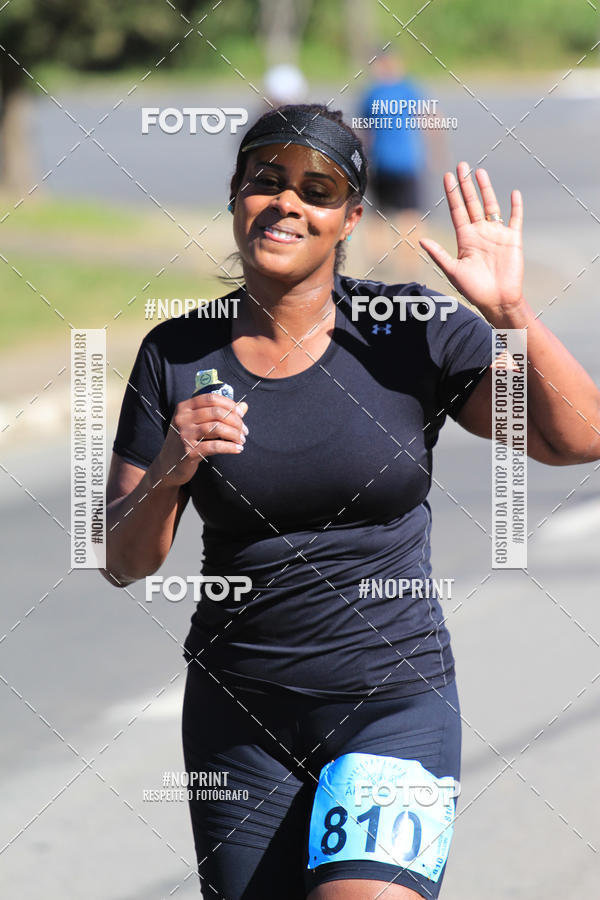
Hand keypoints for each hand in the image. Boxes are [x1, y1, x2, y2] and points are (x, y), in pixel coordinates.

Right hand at [156, 394, 248, 486]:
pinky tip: (238, 449)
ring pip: (217, 428)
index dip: (229, 404)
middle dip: (236, 421)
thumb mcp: (199, 424)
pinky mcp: (188, 452)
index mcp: (184, 408)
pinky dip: (230, 447)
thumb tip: (244, 406)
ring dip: (234, 434)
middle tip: (244, 431)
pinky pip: (215, 446)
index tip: (241, 414)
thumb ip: (220, 414)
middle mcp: (182, 419)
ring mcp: (184, 435)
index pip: (211, 398)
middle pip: (216, 413)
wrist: (168, 465)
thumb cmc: (188, 441)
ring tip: (242, 440)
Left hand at [419, 162, 523, 315]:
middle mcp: (480, 232)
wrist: (497, 300)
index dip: (452, 193)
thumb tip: (420, 239)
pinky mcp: (512, 239)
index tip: (447, 176)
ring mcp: (496, 234)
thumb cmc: (473, 289)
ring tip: (479, 172)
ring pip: (490, 206)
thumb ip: (438, 254)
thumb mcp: (452, 271)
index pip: (457, 210)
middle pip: (472, 203)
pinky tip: (514, 194)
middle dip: (466, 185)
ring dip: (486, 189)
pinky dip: (515, 206)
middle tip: (461, 165)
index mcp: (465, 238)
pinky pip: (515, 218)